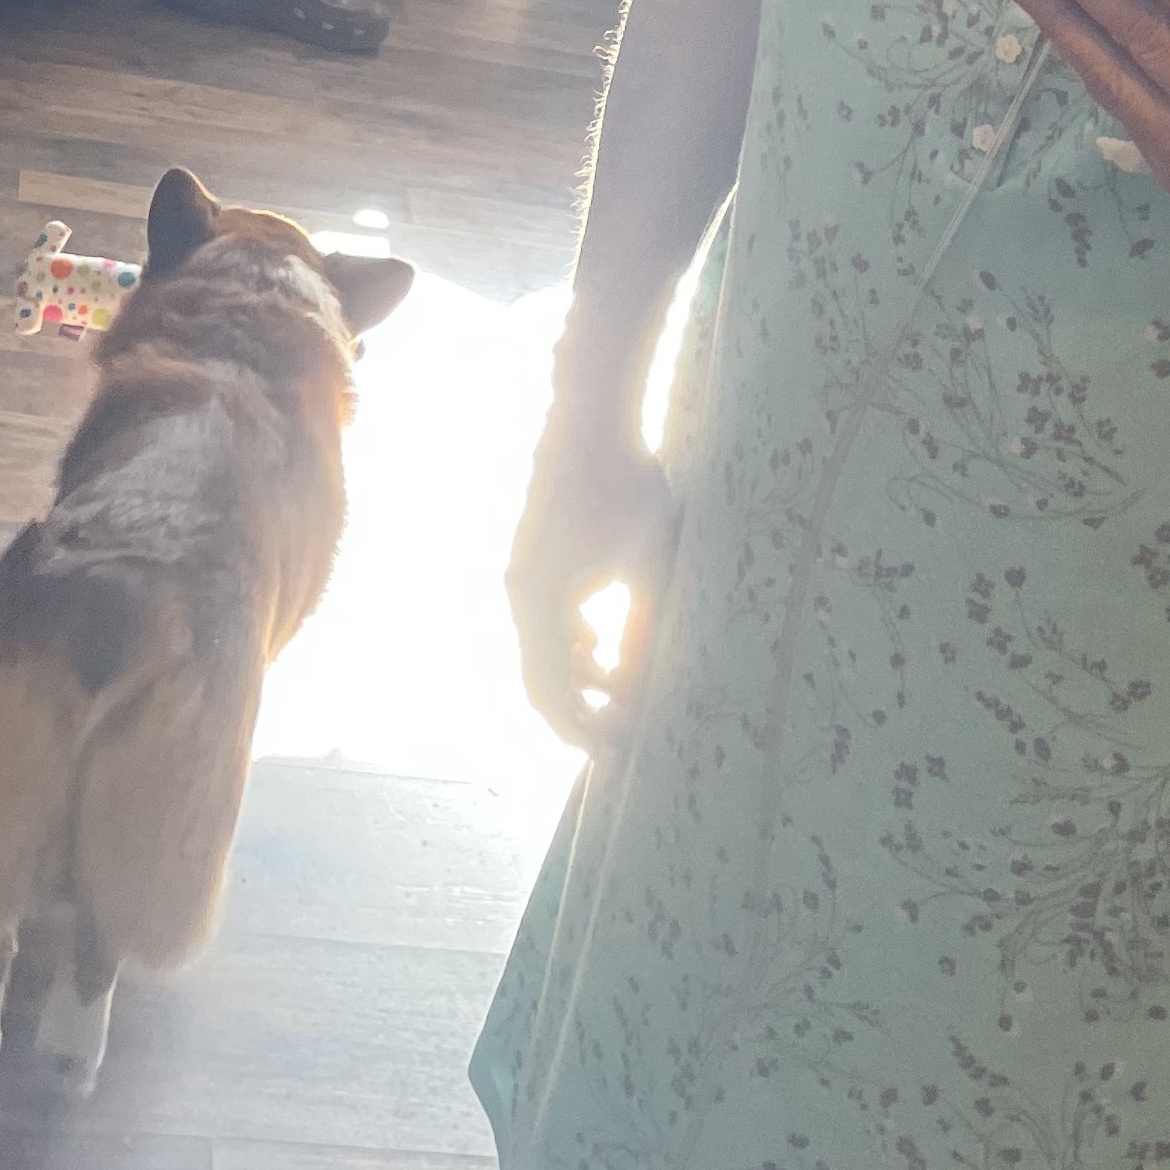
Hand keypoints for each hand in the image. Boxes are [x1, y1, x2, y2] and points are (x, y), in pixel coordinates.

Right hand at [506, 409, 678, 749]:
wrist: (592, 418)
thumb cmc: (626, 485)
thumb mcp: (648, 564)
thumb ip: (645, 631)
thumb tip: (643, 691)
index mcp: (540, 601)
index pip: (550, 690)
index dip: (581, 729)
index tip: (617, 751)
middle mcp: (521, 594)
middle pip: (538, 678)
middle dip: (578, 710)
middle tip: (619, 734)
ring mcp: (523, 575)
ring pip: (541, 648)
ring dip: (577, 674)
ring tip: (622, 687)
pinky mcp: (534, 559)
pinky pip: (543, 620)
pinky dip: (570, 642)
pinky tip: (601, 641)